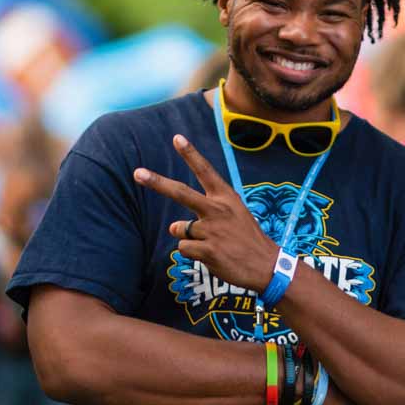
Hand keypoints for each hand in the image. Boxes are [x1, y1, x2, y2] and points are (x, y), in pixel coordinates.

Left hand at [134, 134, 280, 292]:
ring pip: (179, 229)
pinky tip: (213, 256)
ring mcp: (212, 230)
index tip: (177, 138)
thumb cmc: (248, 239)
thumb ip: (203, 216)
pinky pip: (184, 248)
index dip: (191, 154)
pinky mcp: (208, 251)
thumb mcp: (235, 215)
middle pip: (181, 193)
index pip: (206, 171)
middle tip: (138, 173)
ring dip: (189, 238)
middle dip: (157, 182)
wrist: (266, 266)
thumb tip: (173, 226)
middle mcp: (218, 210)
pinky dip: (193, 253)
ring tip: (214, 245)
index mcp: (226, 197)